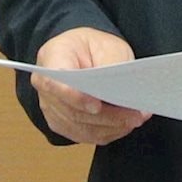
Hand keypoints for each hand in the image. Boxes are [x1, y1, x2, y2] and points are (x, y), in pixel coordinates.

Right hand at [31, 27, 146, 145]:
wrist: (83, 53)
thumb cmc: (93, 47)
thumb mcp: (107, 46)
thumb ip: (110, 66)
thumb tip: (118, 91)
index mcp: (52, 57)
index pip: (54, 82)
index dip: (75, 97)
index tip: (96, 106)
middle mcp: (46, 86)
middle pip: (72, 111)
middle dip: (106, 116)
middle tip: (134, 115)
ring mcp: (52, 108)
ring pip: (80, 127)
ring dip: (111, 126)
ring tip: (136, 118)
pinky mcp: (63, 123)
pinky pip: (85, 135)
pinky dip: (108, 132)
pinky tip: (126, 124)